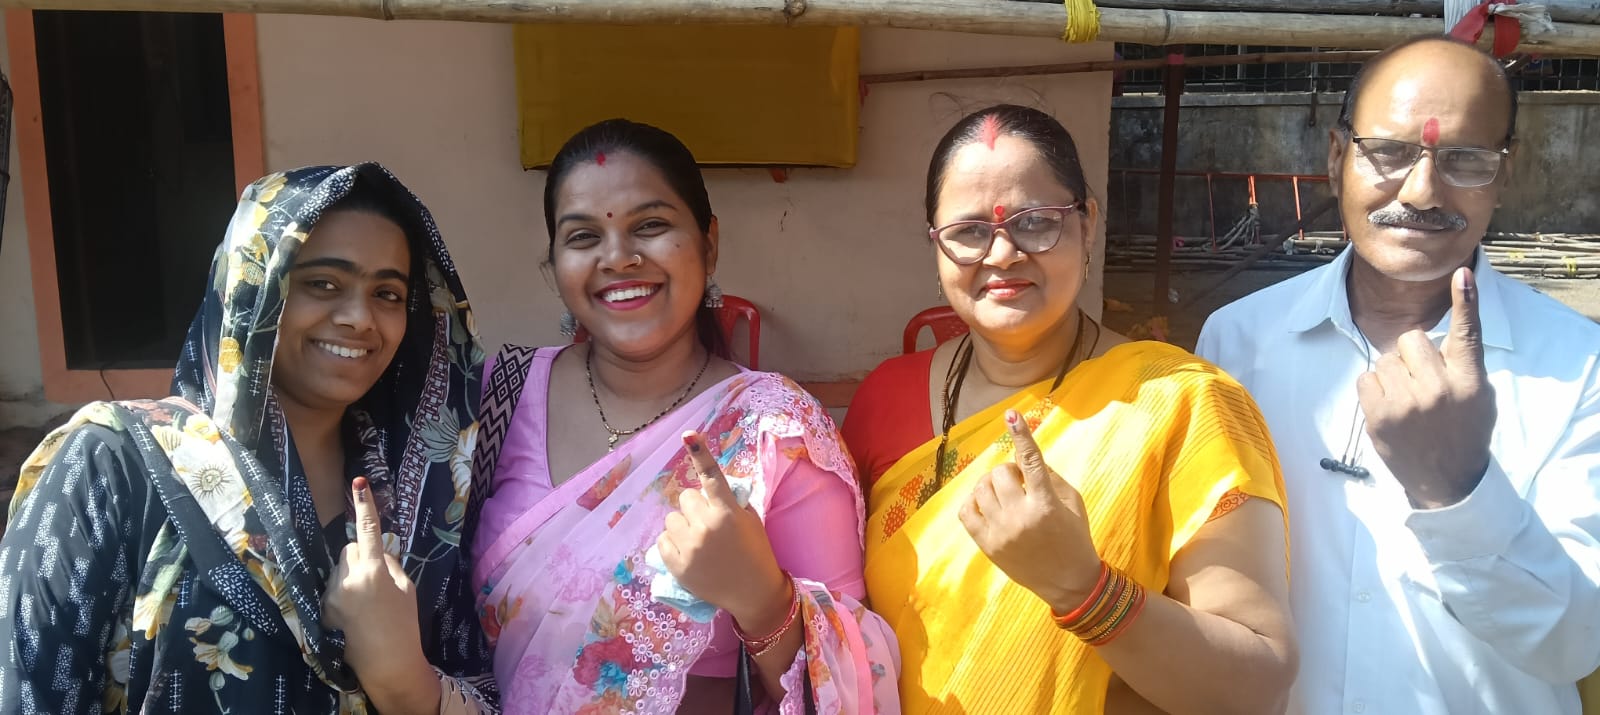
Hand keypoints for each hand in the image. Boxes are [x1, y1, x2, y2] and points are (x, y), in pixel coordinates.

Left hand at [322, 478, 431, 694]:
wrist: (386, 663)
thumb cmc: (404, 625)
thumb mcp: (406, 589)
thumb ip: (389, 565)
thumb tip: (375, 554)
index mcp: (373, 572)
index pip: (369, 531)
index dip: (365, 506)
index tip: (359, 483)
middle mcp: (348, 579)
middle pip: (351, 549)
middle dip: (362, 555)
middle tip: (377, 580)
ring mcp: (332, 595)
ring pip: (340, 568)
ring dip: (351, 575)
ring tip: (366, 602)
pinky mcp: (322, 609)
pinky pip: (333, 587)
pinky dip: (343, 592)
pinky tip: (354, 613)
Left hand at [657, 432, 788, 631]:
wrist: (753, 592)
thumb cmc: (756, 553)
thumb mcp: (751, 521)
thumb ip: (731, 502)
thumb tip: (710, 486)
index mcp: (728, 513)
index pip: (712, 476)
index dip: (700, 453)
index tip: (688, 434)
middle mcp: (706, 527)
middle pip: (686, 497)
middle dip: (695, 507)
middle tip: (708, 523)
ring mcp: (689, 546)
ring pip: (671, 518)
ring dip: (683, 525)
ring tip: (698, 541)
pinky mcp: (676, 564)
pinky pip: (662, 540)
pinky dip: (673, 544)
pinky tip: (689, 554)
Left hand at [959, 410, 1101, 612]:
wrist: (1068, 582)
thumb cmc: (1074, 538)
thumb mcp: (1072, 503)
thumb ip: (1049, 476)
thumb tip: (1023, 455)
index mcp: (1046, 504)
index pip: (1031, 461)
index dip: (1021, 435)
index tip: (1011, 415)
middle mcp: (1021, 516)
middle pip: (1001, 472)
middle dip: (1009, 472)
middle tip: (1020, 484)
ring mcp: (1001, 532)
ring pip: (981, 488)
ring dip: (992, 485)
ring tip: (1005, 495)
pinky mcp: (987, 545)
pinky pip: (966, 511)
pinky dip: (974, 501)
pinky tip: (987, 505)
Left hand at [1358, 267, 1496, 508]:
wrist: (1447, 480)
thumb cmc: (1463, 432)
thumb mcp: (1478, 396)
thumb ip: (1462, 364)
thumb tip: (1446, 329)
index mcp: (1469, 381)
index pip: (1467, 334)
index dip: (1465, 301)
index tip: (1460, 274)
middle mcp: (1439, 388)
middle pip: (1411, 339)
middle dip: (1411, 355)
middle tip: (1421, 382)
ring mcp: (1407, 402)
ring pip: (1385, 359)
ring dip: (1392, 374)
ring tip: (1406, 401)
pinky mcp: (1380, 415)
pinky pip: (1366, 378)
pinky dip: (1373, 389)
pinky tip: (1388, 408)